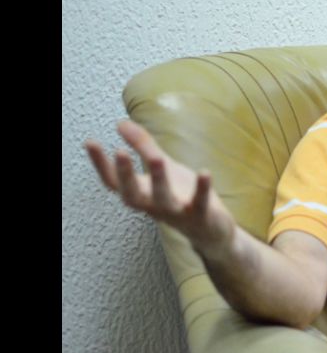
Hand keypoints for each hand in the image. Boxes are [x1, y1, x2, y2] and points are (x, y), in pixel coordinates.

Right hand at [84, 120, 235, 254]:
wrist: (208, 230)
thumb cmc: (179, 195)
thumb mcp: (161, 167)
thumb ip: (143, 146)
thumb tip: (121, 123)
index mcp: (142, 193)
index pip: (114, 182)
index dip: (101, 165)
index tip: (91, 142)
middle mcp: (153, 205)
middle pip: (133, 195)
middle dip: (126, 175)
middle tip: (120, 152)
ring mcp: (176, 212)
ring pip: (164, 199)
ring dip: (159, 179)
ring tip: (157, 158)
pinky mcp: (200, 215)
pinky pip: (200, 203)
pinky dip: (202, 189)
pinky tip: (204, 172)